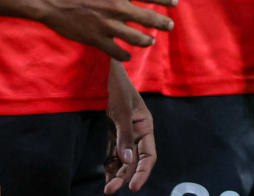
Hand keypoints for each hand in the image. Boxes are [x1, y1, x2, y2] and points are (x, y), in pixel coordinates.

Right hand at [37, 0, 176, 61]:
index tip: (174, 2)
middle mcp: (117, 7)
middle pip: (147, 17)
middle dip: (161, 22)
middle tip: (170, 26)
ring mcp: (107, 25)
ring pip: (135, 37)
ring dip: (146, 40)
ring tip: (151, 41)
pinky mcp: (96, 39)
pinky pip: (115, 50)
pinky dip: (124, 54)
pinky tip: (128, 56)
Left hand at [104, 63, 155, 192]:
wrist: (104, 69)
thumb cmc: (117, 86)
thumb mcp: (121, 111)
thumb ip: (125, 136)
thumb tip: (127, 161)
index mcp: (145, 126)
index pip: (149, 155)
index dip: (143, 172)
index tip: (132, 186)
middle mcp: (137, 131)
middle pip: (135, 160)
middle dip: (125, 175)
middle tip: (111, 190)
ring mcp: (125, 131)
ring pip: (124, 158)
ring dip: (117, 172)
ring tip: (108, 188)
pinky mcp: (113, 130)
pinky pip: (114, 151)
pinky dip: (110, 163)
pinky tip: (106, 175)